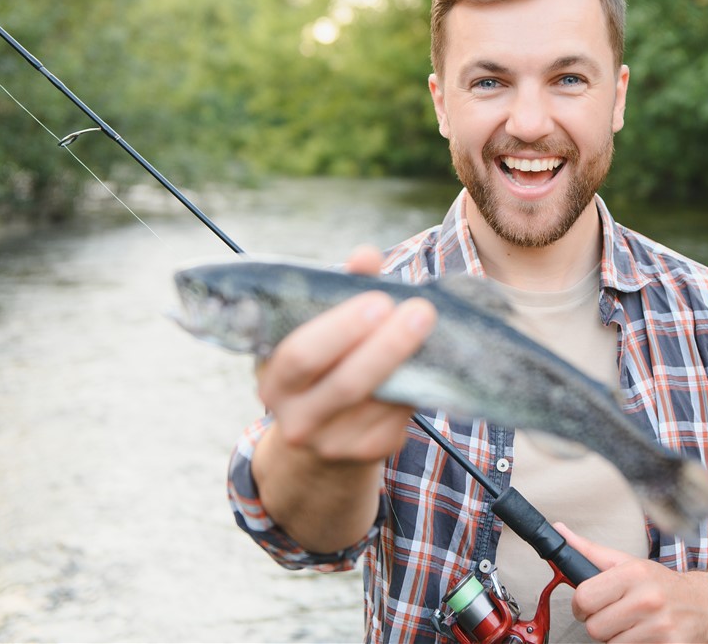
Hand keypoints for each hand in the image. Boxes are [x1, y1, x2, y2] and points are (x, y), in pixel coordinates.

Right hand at [256, 245, 436, 465]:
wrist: (316, 442)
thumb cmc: (321, 367)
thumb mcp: (316, 332)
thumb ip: (339, 291)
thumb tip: (365, 255)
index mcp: (275, 381)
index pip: (300, 356)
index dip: (341, 328)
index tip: (379, 300)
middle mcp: (297, 419)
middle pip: (346, 384)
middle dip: (387, 346)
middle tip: (420, 311)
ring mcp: (332, 443)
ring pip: (380, 401)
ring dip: (410, 363)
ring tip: (431, 327)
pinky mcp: (367, 453)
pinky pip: (398, 417)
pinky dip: (416, 386)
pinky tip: (428, 361)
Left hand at [558, 523, 707, 643]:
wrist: (705, 604)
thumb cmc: (662, 584)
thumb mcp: (627, 562)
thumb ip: (590, 551)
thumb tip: (559, 532)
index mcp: (633, 573)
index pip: (584, 597)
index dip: (580, 605)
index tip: (588, 606)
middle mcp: (648, 599)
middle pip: (594, 627)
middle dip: (600, 623)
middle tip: (615, 615)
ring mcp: (660, 627)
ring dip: (616, 638)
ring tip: (632, 625)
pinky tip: (644, 635)